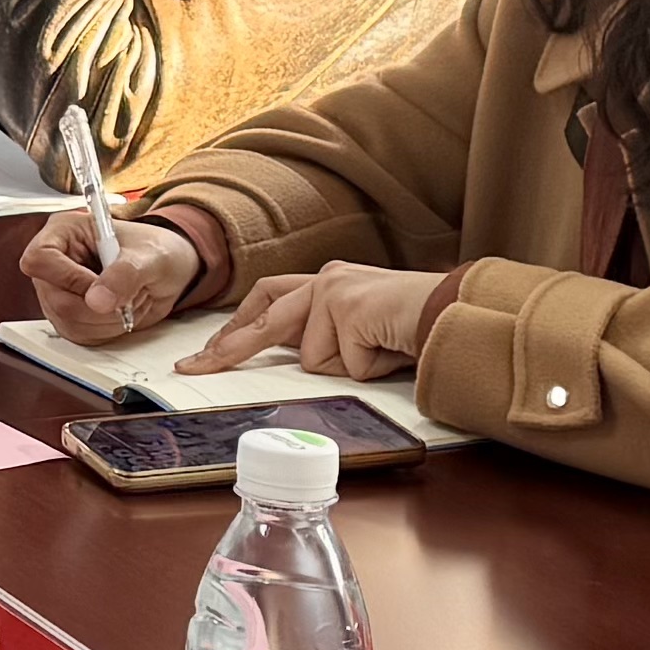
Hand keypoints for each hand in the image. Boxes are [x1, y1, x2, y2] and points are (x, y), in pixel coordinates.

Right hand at [19, 208, 197, 348]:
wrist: (167, 271)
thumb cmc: (155, 251)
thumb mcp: (148, 256)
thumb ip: (124, 274)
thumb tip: (98, 301)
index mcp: (64, 233)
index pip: (39, 259)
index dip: (69, 278)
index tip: (101, 286)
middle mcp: (55, 264)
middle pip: (56, 300)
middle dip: (100, 307)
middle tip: (129, 296)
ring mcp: (59, 293)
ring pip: (69, 323)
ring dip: (109, 320)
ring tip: (130, 300)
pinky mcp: (70, 318)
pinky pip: (80, 337)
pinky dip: (108, 331)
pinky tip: (123, 313)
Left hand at [195, 263, 449, 376]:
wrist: (458, 312)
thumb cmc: (416, 325)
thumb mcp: (361, 330)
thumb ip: (325, 335)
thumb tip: (296, 359)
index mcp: (326, 283)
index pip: (268, 299)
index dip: (237, 326)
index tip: (210, 349)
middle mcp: (326, 281)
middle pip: (265, 320)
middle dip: (227, 349)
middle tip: (191, 368)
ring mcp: (335, 293)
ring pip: (315, 358)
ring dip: (349, 366)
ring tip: (382, 351)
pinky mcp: (349, 310)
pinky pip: (344, 364)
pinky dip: (369, 368)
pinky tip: (390, 350)